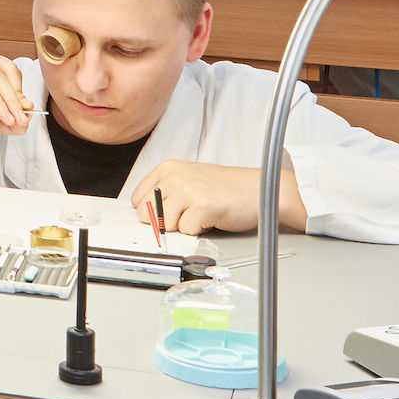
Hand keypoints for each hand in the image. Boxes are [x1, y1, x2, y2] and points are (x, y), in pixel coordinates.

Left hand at [127, 160, 267, 236]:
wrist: (261, 189)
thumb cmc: (226, 188)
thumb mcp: (188, 180)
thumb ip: (164, 193)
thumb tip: (142, 214)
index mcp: (168, 167)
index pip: (137, 199)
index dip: (152, 211)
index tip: (168, 211)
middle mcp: (175, 176)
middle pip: (146, 215)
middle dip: (165, 221)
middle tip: (188, 213)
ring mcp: (188, 190)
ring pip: (165, 225)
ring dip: (184, 226)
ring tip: (201, 213)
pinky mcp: (203, 206)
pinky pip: (187, 231)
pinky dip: (200, 230)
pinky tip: (212, 216)